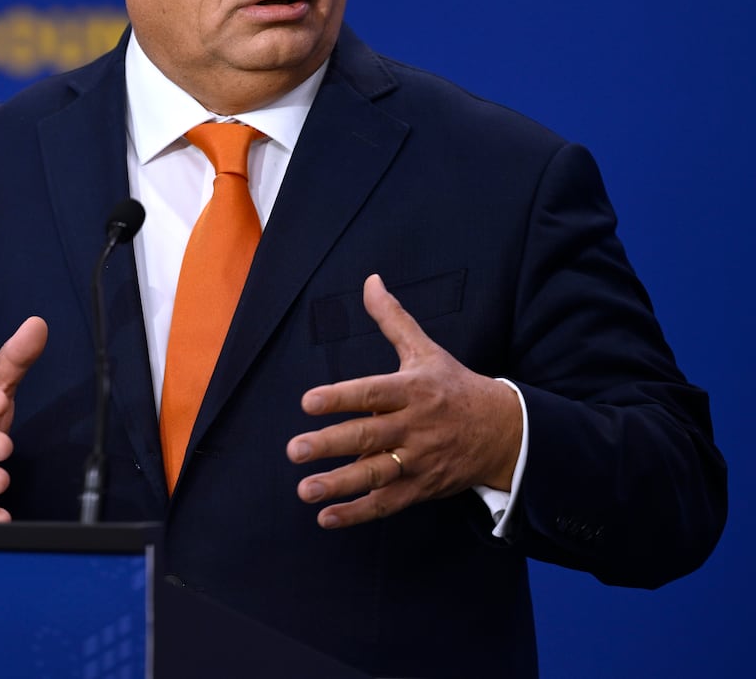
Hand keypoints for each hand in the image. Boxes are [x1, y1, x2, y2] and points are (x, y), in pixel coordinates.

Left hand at [287, 274, 521, 528]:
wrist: (506, 432)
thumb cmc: (454, 387)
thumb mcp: (426, 350)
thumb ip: (393, 319)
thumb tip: (370, 280)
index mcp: (412, 390)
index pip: (372, 392)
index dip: (340, 398)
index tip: (308, 402)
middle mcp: (414, 426)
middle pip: (368, 436)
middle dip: (329, 444)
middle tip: (293, 450)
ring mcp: (419, 459)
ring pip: (376, 474)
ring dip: (339, 485)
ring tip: (304, 490)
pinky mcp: (423, 487)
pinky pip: (388, 502)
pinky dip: (358, 513)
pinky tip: (327, 518)